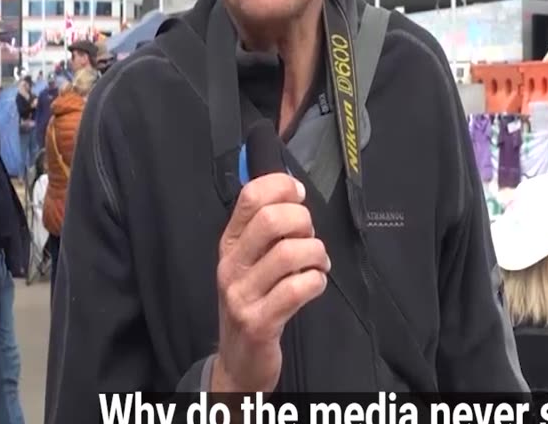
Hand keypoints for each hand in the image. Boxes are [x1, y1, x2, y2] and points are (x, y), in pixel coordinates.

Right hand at [211, 173, 329, 392]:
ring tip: (318, 264)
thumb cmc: (255, 302)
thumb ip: (266, 230)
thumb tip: (293, 192)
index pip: (250, 196)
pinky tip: (315, 284)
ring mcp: (242, 295)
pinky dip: (316, 281)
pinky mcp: (259, 322)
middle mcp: (231, 265)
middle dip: (304, 222)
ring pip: (289, 253)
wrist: (240, 361)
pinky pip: (297, 289)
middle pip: (271, 220)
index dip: (282, 186)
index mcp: (229, 243)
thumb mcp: (251, 262)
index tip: (299, 196)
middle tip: (310, 238)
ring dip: (315, 254)